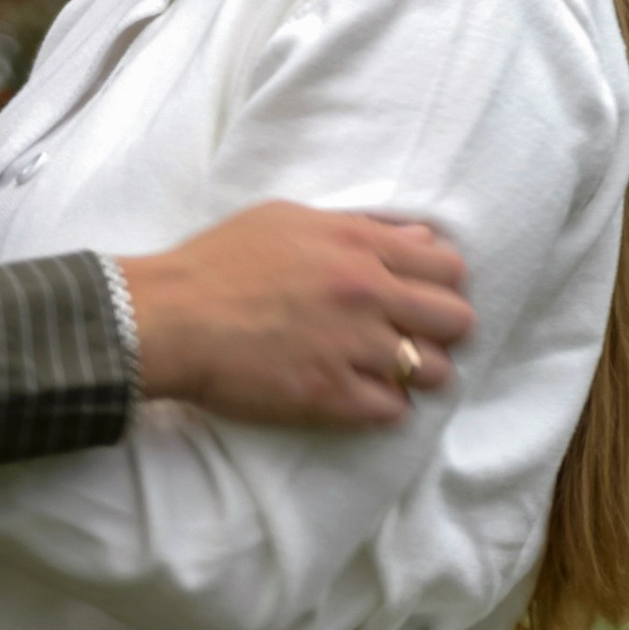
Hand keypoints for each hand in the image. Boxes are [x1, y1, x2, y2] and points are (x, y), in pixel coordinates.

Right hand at [116, 203, 473, 428]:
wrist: (172, 316)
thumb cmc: (222, 260)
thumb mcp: (292, 218)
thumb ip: (361, 227)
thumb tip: (421, 237)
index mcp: (358, 244)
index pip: (448, 266)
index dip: (442, 283)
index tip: (423, 295)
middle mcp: (366, 293)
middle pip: (456, 320)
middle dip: (442, 330)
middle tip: (414, 335)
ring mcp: (352, 347)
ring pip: (433, 371)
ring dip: (418, 372)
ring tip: (390, 370)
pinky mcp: (331, 397)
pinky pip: (394, 410)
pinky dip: (385, 406)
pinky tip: (361, 394)